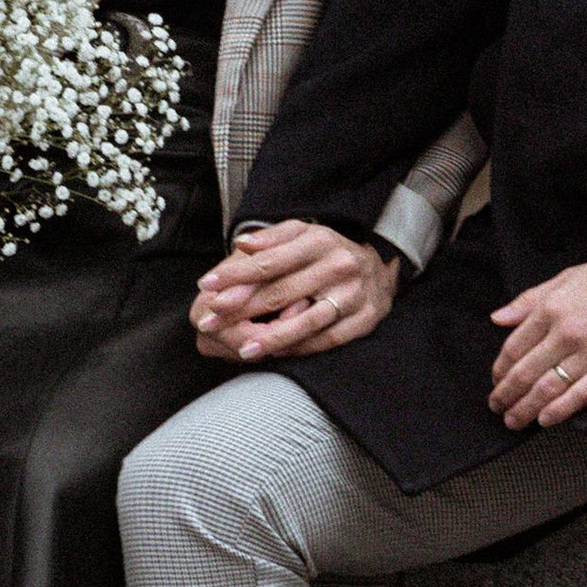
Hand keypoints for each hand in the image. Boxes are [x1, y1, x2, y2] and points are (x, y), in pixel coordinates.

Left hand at [190, 219, 399, 363]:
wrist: (380, 268)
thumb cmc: (328, 251)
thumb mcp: (303, 234)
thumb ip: (272, 238)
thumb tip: (240, 244)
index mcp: (319, 240)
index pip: (269, 261)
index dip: (235, 275)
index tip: (206, 285)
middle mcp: (338, 266)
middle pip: (281, 292)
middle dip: (241, 308)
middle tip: (210, 320)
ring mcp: (353, 295)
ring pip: (305, 322)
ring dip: (270, 338)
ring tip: (241, 349)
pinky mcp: (364, 320)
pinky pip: (326, 339)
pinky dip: (299, 348)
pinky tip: (275, 353)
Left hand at [488, 253, 586, 428]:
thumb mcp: (565, 278)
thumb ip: (528, 300)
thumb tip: (497, 318)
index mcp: (551, 308)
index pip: (513, 347)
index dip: (499, 369)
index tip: (495, 381)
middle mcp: (566, 332)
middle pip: (525, 372)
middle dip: (506, 395)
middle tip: (497, 407)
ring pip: (547, 389)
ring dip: (526, 409)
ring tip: (514, 420)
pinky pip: (580, 395)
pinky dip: (559, 411)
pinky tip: (546, 420)